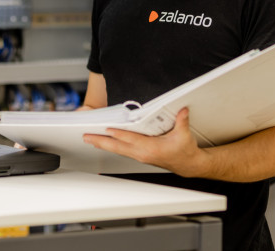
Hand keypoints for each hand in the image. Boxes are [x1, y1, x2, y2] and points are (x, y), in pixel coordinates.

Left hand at [82, 107, 209, 177]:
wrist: (187, 164)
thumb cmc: (184, 151)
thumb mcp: (184, 135)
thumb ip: (182, 121)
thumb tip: (182, 110)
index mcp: (151, 148)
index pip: (131, 139)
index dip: (119, 134)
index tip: (107, 130)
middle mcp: (142, 153)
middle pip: (118, 147)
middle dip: (101, 141)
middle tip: (86, 137)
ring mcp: (139, 156)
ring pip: (117, 150)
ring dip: (103, 144)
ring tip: (89, 139)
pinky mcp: (139, 156)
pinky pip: (121, 151)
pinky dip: (111, 146)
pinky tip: (104, 143)